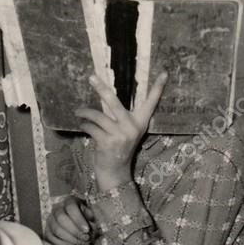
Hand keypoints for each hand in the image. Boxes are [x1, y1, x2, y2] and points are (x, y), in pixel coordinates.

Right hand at [44, 196, 95, 244]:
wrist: (77, 226)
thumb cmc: (84, 219)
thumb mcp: (90, 215)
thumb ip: (91, 217)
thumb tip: (90, 221)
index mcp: (69, 201)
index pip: (70, 207)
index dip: (78, 219)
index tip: (87, 230)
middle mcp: (57, 208)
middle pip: (61, 218)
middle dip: (75, 230)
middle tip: (86, 238)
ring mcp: (50, 220)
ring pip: (56, 229)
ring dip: (71, 238)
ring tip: (82, 243)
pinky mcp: (47, 231)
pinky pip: (51, 238)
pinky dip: (62, 244)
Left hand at [75, 72, 167, 191]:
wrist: (115, 172)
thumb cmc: (119, 148)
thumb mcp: (127, 132)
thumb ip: (122, 117)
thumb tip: (106, 96)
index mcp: (141, 123)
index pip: (151, 103)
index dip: (158, 88)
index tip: (164, 72)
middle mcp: (132, 127)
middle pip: (115, 102)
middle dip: (101, 88)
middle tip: (91, 77)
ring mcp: (120, 135)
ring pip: (98, 116)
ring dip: (85, 113)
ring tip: (79, 112)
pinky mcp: (107, 142)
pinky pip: (91, 127)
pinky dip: (84, 125)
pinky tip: (82, 125)